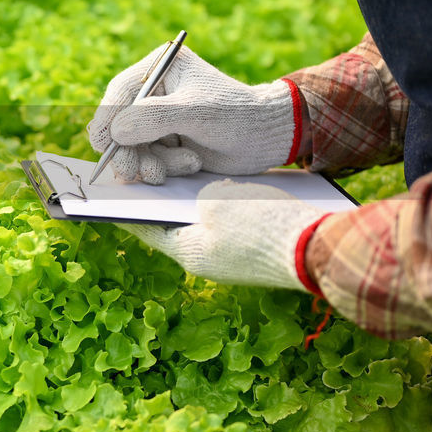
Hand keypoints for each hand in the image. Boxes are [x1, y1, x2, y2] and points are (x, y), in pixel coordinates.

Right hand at [87, 44, 298, 183]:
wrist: (265, 139)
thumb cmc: (236, 115)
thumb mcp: (195, 111)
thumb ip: (152, 118)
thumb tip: (115, 132)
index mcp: (161, 67)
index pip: (120, 92)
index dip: (107, 118)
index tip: (102, 144)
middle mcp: (155, 91)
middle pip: (120, 123)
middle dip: (128, 149)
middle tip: (134, 170)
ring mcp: (158, 119)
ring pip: (132, 146)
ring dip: (151, 162)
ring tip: (184, 163)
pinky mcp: (165, 142)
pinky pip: (148, 159)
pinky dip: (165, 166)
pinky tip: (191, 162)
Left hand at [120, 181, 326, 291]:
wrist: (316, 247)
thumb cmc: (262, 224)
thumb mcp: (219, 200)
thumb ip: (197, 197)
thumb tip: (200, 198)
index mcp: (188, 253)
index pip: (145, 226)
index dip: (129, 203)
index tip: (114, 185)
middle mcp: (205, 262)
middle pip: (172, 224)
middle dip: (163, 197)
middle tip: (149, 169)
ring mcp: (229, 261)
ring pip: (202, 224)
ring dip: (194, 200)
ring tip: (185, 171)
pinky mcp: (251, 252)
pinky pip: (227, 225)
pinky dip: (220, 206)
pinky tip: (222, 182)